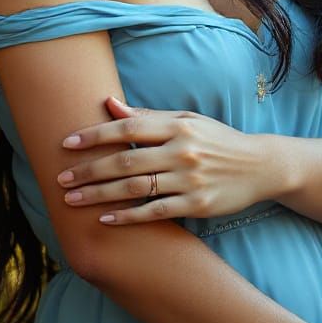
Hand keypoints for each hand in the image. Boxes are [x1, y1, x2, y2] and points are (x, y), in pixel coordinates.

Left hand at [56, 95, 264, 224]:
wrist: (260, 166)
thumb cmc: (217, 140)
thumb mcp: (187, 120)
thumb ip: (148, 116)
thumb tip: (109, 104)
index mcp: (177, 126)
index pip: (127, 129)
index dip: (94, 136)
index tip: (67, 144)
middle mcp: (182, 151)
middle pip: (125, 161)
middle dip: (89, 170)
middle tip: (61, 179)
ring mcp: (190, 179)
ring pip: (135, 188)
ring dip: (100, 195)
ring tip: (72, 200)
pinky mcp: (197, 205)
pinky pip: (155, 211)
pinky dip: (128, 217)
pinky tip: (105, 219)